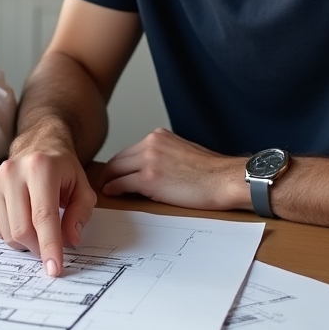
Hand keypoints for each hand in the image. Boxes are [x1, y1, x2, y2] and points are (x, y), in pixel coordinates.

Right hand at [0, 141, 96, 277]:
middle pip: (22, 229)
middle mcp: (13, 172)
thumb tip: (70, 241)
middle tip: (51, 248)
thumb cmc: (62, 169)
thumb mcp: (82, 188)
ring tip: (39, 227)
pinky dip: (12, 233)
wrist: (38, 145)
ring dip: (26, 242)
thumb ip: (80, 214)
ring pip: (8, 233)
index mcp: (40, 167)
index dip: (50, 246)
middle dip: (39, 248)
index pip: (43, 216)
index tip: (54, 270)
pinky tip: (23, 218)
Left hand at [99, 128, 246, 209]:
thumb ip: (164, 152)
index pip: (130, 149)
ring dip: (108, 180)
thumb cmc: (211, 171)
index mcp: (159, 136)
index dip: (120, 163)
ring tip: (105, 188)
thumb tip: (151, 165)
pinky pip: (122, 184)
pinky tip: (111, 193)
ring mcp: (148, 160)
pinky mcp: (148, 179)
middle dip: (109, 171)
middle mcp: (151, 144)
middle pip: (119, 158)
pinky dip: (113, 189)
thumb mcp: (183, 150)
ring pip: (116, 169)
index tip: (115, 171)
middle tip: (104, 181)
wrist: (224, 180)